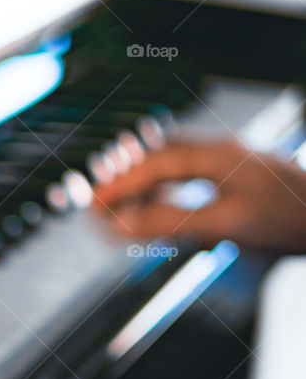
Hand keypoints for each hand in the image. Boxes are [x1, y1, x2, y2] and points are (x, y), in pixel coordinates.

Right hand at [93, 137, 305, 252]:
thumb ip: (170, 222)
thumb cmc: (289, 219)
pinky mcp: (244, 178)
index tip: (93, 205)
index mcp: (216, 156)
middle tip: (98, 204)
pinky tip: (164, 207)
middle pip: (161, 158)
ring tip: (123, 209)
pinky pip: (194, 177)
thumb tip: (122, 226)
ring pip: (177, 166)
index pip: (154, 165)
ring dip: (147, 186)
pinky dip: (170, 192)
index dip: (119, 186)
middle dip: (127, 180)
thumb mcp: (224, 223)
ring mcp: (235, 163)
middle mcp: (223, 152)